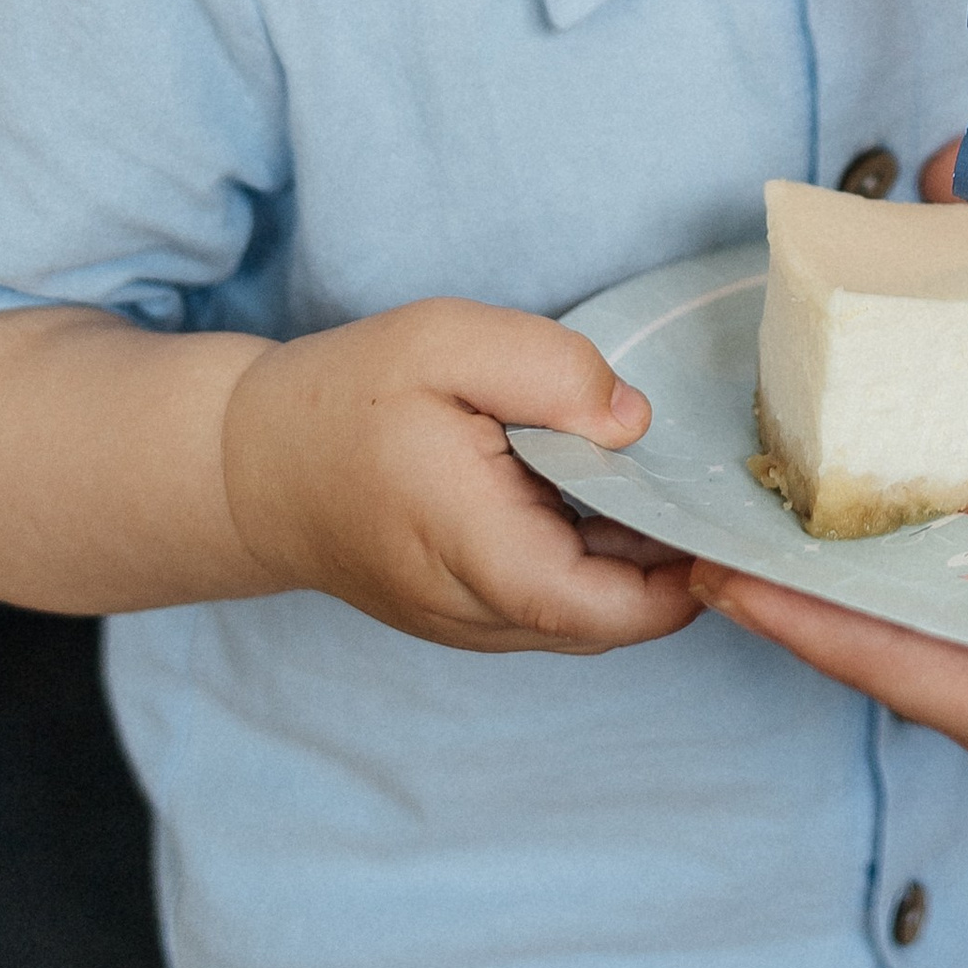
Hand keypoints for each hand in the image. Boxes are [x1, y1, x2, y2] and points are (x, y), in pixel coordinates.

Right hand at [222, 298, 701, 655]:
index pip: (613, 608)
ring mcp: (472, 626)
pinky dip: (594, 561)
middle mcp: (479, 614)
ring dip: (635, 562)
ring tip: (653, 480)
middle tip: (703, 480)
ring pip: (590, 616)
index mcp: (478, 552)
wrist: (247, 466)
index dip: (687, 571)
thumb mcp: (447, 341)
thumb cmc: (344, 399)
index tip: (721, 509)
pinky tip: (601, 494)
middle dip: (672, 561)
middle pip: (616, 618)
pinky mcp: (469, 616)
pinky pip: (556, 604)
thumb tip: (634, 425)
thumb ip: (550, 371)